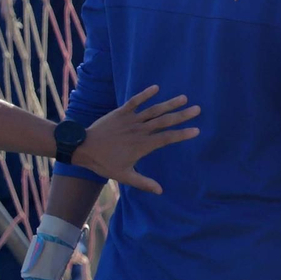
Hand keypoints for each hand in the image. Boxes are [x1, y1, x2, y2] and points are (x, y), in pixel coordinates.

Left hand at [74, 86, 200, 193]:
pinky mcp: (120, 112)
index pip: (167, 138)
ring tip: (183, 98)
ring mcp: (130, 120)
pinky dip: (144, 94)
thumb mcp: (124, 176)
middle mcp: (139, 131)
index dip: (182, 134)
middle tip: (198, 109)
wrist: (83, 148)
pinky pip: (134, 101)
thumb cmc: (104, 163)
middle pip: (164, 121)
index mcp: (142, 146)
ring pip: (153, 110)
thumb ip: (143, 182)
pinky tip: (156, 88)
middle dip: (182, 115)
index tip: (196, 130)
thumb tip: (160, 191)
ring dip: (168, 103)